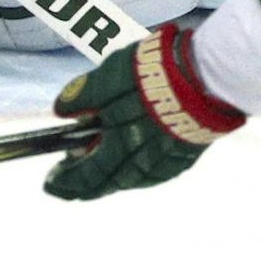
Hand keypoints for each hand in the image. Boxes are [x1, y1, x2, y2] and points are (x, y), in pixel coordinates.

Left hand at [44, 23, 244, 201]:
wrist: (210, 75)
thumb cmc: (154, 75)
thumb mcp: (108, 78)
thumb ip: (82, 96)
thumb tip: (60, 110)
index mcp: (119, 149)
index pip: (85, 177)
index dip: (65, 182)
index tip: (50, 183)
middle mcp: (142, 163)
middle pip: (109, 183)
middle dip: (85, 186)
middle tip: (70, 184)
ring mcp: (168, 160)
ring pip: (133, 178)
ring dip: (112, 176)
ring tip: (101, 167)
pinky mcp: (188, 152)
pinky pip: (156, 169)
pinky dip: (138, 168)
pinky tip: (136, 159)